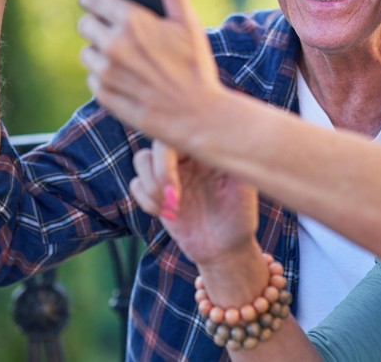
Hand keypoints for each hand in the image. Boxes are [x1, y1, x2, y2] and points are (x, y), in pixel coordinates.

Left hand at [78, 0, 223, 147]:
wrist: (198, 116)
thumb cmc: (197, 67)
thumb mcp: (189, 23)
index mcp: (132, 22)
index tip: (103, 1)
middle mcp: (114, 45)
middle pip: (85, 24)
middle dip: (99, 25)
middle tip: (120, 32)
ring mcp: (107, 72)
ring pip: (86, 52)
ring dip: (101, 52)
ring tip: (128, 58)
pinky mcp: (104, 95)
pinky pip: (93, 77)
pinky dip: (106, 76)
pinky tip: (129, 78)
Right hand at [130, 139, 258, 266]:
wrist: (226, 248)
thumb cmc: (241, 216)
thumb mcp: (245, 187)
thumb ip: (235, 160)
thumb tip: (226, 136)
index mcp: (206, 149)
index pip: (181, 132)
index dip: (172, 155)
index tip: (178, 184)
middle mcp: (187, 156)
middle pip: (157, 144)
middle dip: (159, 173)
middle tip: (174, 200)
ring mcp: (171, 173)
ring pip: (142, 160)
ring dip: (151, 187)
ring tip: (173, 209)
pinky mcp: (156, 193)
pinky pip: (136, 185)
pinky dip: (146, 201)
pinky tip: (170, 216)